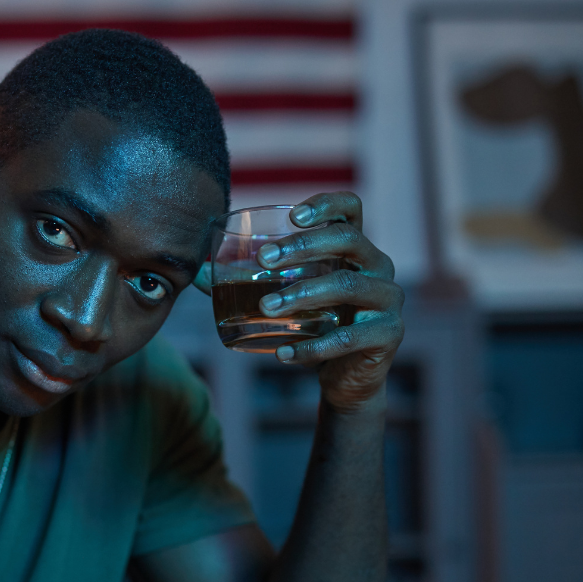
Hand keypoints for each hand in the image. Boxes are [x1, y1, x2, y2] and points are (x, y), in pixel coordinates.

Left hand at [194, 192, 403, 410]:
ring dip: (303, 294)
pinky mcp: (389, 334)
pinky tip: (283, 354)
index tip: (294, 215)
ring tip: (266, 308)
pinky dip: (312, 347)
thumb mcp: (287, 297)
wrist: (346, 377)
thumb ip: (244, 282)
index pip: (351, 209)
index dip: (326, 204)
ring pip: (349, 285)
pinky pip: (349, 337)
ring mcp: (388, 300)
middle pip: (348, 240)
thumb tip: (193, 273)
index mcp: (354, 249)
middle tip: (263, 261)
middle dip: (303, 246)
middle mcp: (378, 266)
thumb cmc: (313, 325)